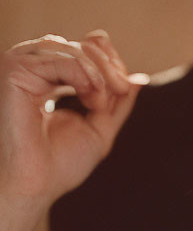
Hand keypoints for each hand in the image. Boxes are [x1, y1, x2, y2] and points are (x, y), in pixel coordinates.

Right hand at [0, 30, 147, 230]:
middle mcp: (34, 67)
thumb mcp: (101, 126)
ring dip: (100, 75)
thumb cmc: (61, 163)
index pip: (90, 48)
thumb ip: (119, 101)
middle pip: (87, 44)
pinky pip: (63, 57)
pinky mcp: (15, 72)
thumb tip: (140, 78)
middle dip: (111, 69)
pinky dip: (85, 75)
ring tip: (97, 104)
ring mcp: (22, 67)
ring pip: (77, 48)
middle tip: (118, 93)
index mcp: (50, 77)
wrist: (36, 185)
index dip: (113, 65)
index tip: (122, 91)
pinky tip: (88, 98)